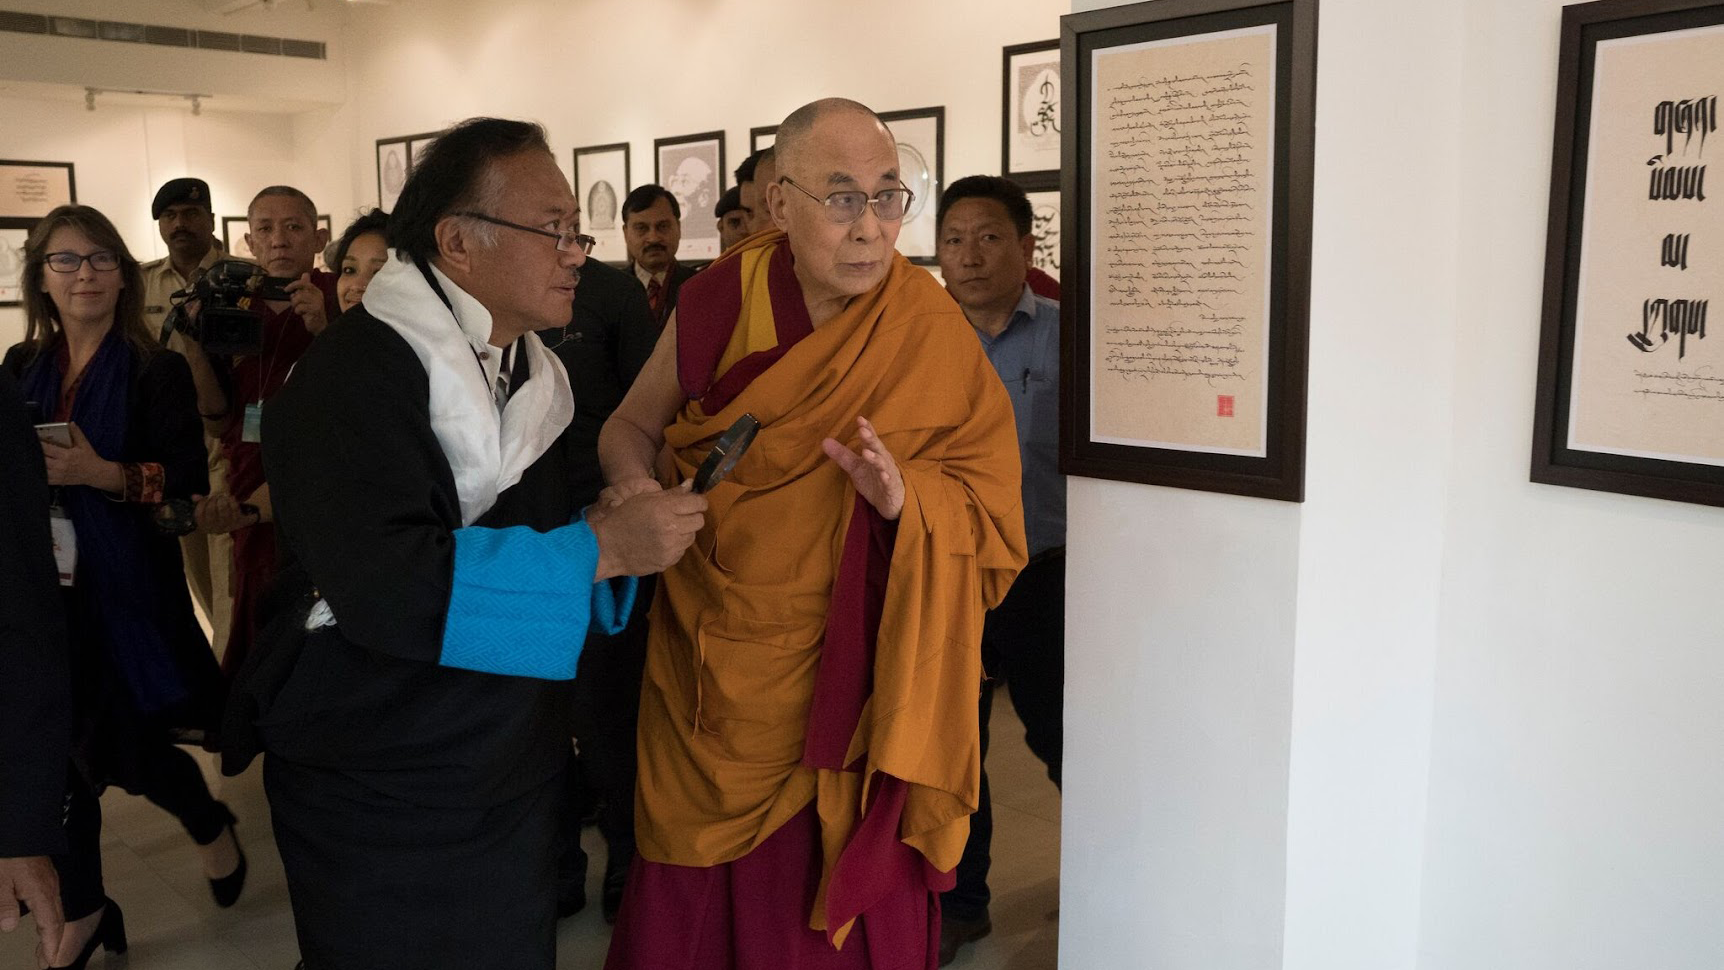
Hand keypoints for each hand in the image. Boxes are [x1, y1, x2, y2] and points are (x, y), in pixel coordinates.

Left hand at [0, 855, 62, 963]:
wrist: (22, 827)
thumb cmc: (10, 854)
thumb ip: (4, 904)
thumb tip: (9, 927)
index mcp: (42, 892)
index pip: (51, 923)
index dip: (51, 943)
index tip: (51, 960)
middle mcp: (52, 889)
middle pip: (58, 919)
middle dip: (55, 941)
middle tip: (49, 960)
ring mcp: (51, 882)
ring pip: (56, 911)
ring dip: (53, 930)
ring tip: (47, 947)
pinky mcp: (46, 877)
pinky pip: (52, 903)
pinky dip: (50, 918)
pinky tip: (44, 922)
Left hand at [40, 424, 120, 491]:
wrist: (96, 473)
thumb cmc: (90, 459)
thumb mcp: (84, 445)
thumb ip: (76, 434)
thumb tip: (71, 423)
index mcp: (66, 455)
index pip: (47, 448)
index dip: (39, 444)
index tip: (34, 439)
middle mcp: (60, 465)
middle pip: (41, 459)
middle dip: (36, 453)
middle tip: (32, 448)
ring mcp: (59, 474)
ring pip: (41, 469)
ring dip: (36, 464)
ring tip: (34, 458)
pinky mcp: (59, 481)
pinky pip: (45, 479)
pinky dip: (40, 474)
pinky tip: (40, 469)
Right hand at [194, 492, 257, 534]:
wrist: (239, 519)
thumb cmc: (219, 511)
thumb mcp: (208, 507)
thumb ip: (201, 502)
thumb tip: (194, 496)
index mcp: (205, 527)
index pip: (199, 515)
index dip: (201, 504)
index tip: (205, 498)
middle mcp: (215, 530)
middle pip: (211, 513)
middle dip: (213, 501)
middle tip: (215, 496)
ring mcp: (228, 527)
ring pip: (223, 512)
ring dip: (222, 501)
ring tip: (223, 497)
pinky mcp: (239, 523)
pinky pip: (234, 510)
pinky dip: (232, 502)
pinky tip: (231, 498)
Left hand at [287, 274, 328, 334]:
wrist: (318, 325)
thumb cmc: (311, 311)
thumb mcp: (307, 298)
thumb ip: (305, 287)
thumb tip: (305, 274)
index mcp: (316, 291)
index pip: (304, 282)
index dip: (293, 285)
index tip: (286, 290)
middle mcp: (318, 295)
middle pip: (300, 291)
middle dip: (294, 298)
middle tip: (295, 304)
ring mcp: (317, 302)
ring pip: (299, 298)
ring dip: (295, 305)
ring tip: (299, 309)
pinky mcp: (315, 310)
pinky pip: (300, 307)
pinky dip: (298, 311)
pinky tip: (302, 314)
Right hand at [589, 483, 706, 578]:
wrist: (607, 546)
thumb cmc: (624, 518)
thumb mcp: (644, 499)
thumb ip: (672, 493)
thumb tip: (692, 484)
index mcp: (664, 508)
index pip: (698, 503)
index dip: (698, 501)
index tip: (694, 502)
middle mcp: (671, 528)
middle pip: (699, 521)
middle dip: (692, 516)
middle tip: (679, 516)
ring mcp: (670, 547)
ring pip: (692, 537)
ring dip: (684, 532)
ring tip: (667, 530)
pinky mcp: (668, 561)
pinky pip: (681, 551)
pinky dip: (675, 546)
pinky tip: (661, 542)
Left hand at [821, 416, 903, 520]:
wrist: (892, 502)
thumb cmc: (874, 481)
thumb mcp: (855, 468)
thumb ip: (842, 455)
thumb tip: (824, 441)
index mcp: (875, 453)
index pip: (871, 438)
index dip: (866, 428)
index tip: (859, 418)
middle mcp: (883, 460)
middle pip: (877, 448)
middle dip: (871, 439)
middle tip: (862, 430)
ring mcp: (889, 474)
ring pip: (883, 464)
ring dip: (875, 458)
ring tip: (866, 452)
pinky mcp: (892, 488)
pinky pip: (889, 482)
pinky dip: (887, 478)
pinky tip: (883, 475)